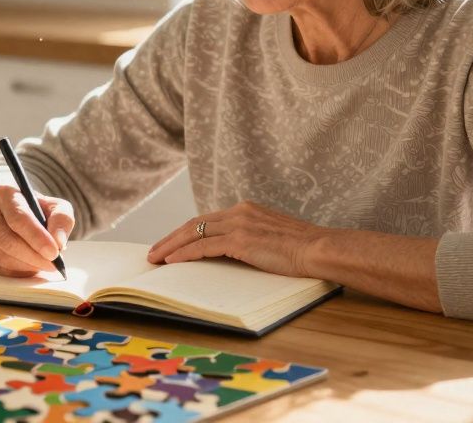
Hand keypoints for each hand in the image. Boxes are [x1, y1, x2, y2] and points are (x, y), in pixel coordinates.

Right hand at [0, 184, 74, 277]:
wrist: (14, 213)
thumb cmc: (36, 210)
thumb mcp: (55, 207)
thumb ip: (62, 220)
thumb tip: (58, 242)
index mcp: (5, 194)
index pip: (18, 218)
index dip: (36, 238)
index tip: (53, 252)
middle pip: (8, 240)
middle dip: (33, 256)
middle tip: (53, 265)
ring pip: (2, 257)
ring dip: (27, 266)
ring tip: (45, 266)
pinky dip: (17, 272)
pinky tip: (31, 267)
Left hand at [146, 201, 327, 276]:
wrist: (319, 249)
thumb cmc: (302, 250)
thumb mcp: (272, 238)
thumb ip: (252, 239)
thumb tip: (234, 253)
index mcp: (247, 210)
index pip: (207, 220)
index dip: (185, 232)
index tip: (171, 242)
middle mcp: (239, 212)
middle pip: (195, 223)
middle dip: (171, 238)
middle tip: (153, 251)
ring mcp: (239, 224)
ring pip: (194, 233)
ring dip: (171, 246)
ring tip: (156, 258)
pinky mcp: (240, 240)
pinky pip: (203, 247)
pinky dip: (185, 254)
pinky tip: (172, 261)